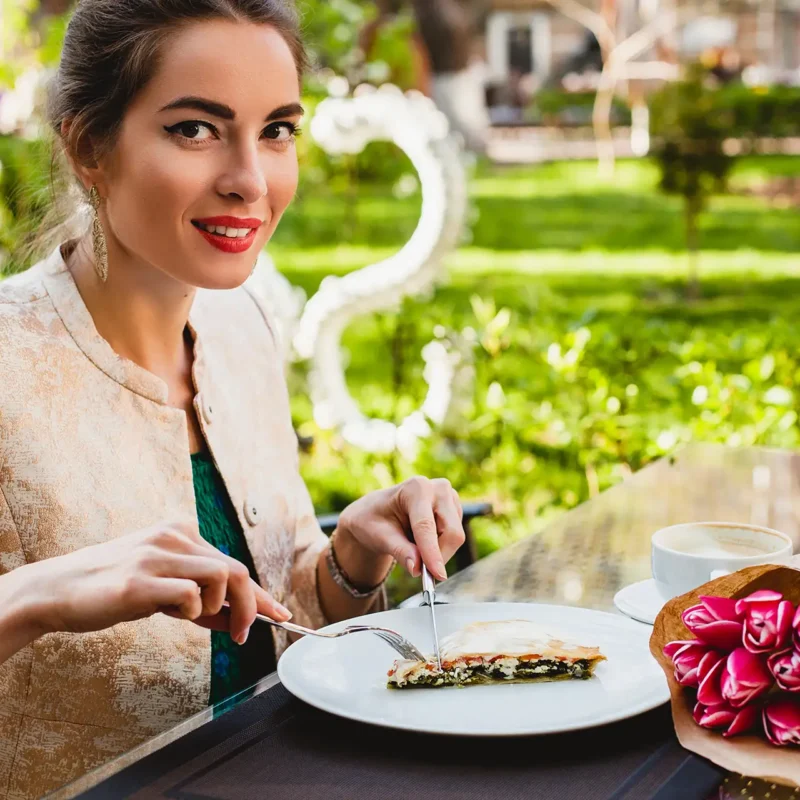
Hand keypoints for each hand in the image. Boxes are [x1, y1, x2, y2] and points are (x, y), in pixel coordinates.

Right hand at [23, 521, 290, 643]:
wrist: (57, 590)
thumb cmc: (113, 590)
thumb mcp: (163, 587)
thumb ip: (199, 596)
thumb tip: (239, 618)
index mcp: (180, 532)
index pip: (232, 562)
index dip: (260, 593)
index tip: (280, 615)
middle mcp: (173, 536)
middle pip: (236, 570)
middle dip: (251, 607)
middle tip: (244, 635)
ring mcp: (156, 555)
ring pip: (222, 577)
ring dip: (218, 608)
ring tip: (190, 617)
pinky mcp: (139, 580)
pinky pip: (190, 595)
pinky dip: (191, 611)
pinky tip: (170, 613)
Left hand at [337, 477, 464, 581]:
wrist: (376, 513)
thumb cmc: (374, 521)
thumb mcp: (380, 537)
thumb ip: (400, 551)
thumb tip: (417, 568)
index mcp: (416, 488)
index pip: (426, 526)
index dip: (432, 552)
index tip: (437, 575)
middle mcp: (438, 488)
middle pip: (451, 532)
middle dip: (438, 556)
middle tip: (421, 572)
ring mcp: (450, 497)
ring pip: (455, 537)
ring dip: (438, 552)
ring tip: (412, 546)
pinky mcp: (455, 509)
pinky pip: (455, 537)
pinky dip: (440, 547)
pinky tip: (422, 540)